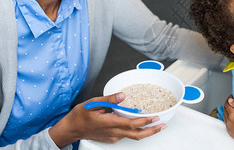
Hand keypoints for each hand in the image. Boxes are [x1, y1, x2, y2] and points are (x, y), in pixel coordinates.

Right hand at [49, 92, 165, 146]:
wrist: (71, 129)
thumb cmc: (80, 116)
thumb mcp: (93, 103)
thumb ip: (109, 99)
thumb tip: (123, 95)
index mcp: (109, 123)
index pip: (131, 124)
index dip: (145, 121)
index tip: (155, 118)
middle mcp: (113, 132)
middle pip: (136, 134)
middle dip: (151, 130)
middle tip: (163, 125)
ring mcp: (113, 136)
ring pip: (133, 136)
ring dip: (146, 131)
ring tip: (157, 125)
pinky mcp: (112, 137)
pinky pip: (127, 135)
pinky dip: (137, 130)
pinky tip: (142, 124)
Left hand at [223, 95, 233, 146]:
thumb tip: (230, 100)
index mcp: (232, 115)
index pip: (227, 104)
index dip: (229, 99)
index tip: (231, 96)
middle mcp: (229, 121)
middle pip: (225, 109)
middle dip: (227, 104)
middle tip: (231, 101)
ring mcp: (229, 127)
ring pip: (224, 116)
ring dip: (226, 110)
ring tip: (231, 107)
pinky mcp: (230, 132)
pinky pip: (226, 122)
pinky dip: (227, 117)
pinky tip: (231, 116)